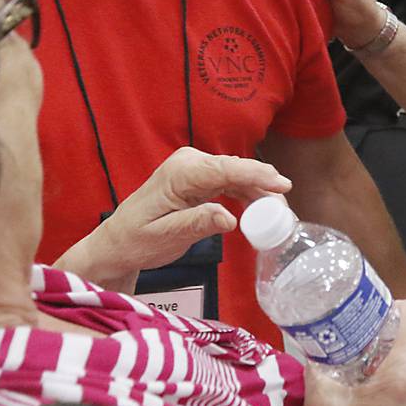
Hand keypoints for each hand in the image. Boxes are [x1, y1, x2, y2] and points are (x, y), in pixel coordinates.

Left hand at [53, 147, 290, 290]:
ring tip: (281, 213)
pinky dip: (249, 194)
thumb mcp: (165, 237)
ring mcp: (195, 169)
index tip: (282, 186)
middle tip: (287, 210)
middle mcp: (189, 163)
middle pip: (237, 168)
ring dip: (260, 191)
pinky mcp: (200, 179)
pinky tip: (264, 208)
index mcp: (180, 172)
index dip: (257, 176)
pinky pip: (231, 182)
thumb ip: (196, 224)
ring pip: (238, 174)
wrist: (118, 242)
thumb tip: (229, 217)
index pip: (226, 169)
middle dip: (266, 185)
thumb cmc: (137, 241)